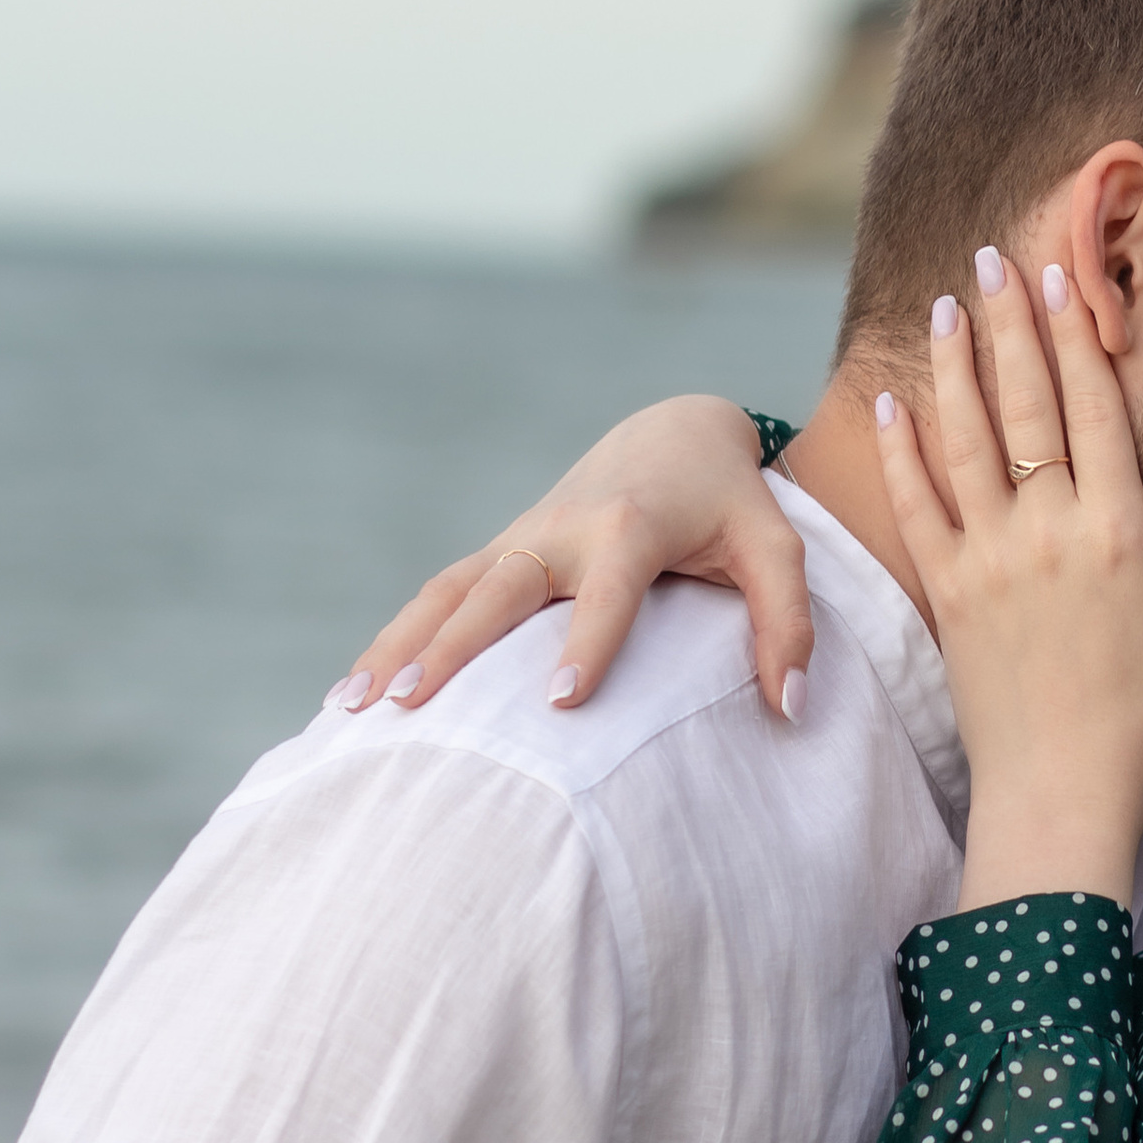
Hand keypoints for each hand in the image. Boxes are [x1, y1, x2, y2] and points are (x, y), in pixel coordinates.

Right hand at [330, 398, 814, 721]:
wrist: (673, 435)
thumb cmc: (731, 502)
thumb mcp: (776, 548)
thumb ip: (789, 622)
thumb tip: (789, 706)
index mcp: (631, 526)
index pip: (609, 589)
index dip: (587, 642)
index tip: (560, 703)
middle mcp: (563, 530)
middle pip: (499, 588)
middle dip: (454, 647)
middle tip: (415, 707)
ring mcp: (521, 539)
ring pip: (448, 589)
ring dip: (401, 644)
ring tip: (356, 706)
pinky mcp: (500, 551)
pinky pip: (437, 594)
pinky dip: (394, 637)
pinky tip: (353, 692)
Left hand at [874, 252, 1142, 910]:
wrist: (1061, 789)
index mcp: (1120, 529)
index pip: (1094, 406)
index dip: (1076, 333)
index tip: (1061, 274)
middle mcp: (1050, 530)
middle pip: (1026, 402)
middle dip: (1009, 322)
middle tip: (993, 256)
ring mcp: (989, 557)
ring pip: (965, 439)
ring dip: (954, 365)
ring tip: (947, 303)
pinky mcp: (945, 591)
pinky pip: (915, 504)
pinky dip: (899, 449)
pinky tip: (891, 399)